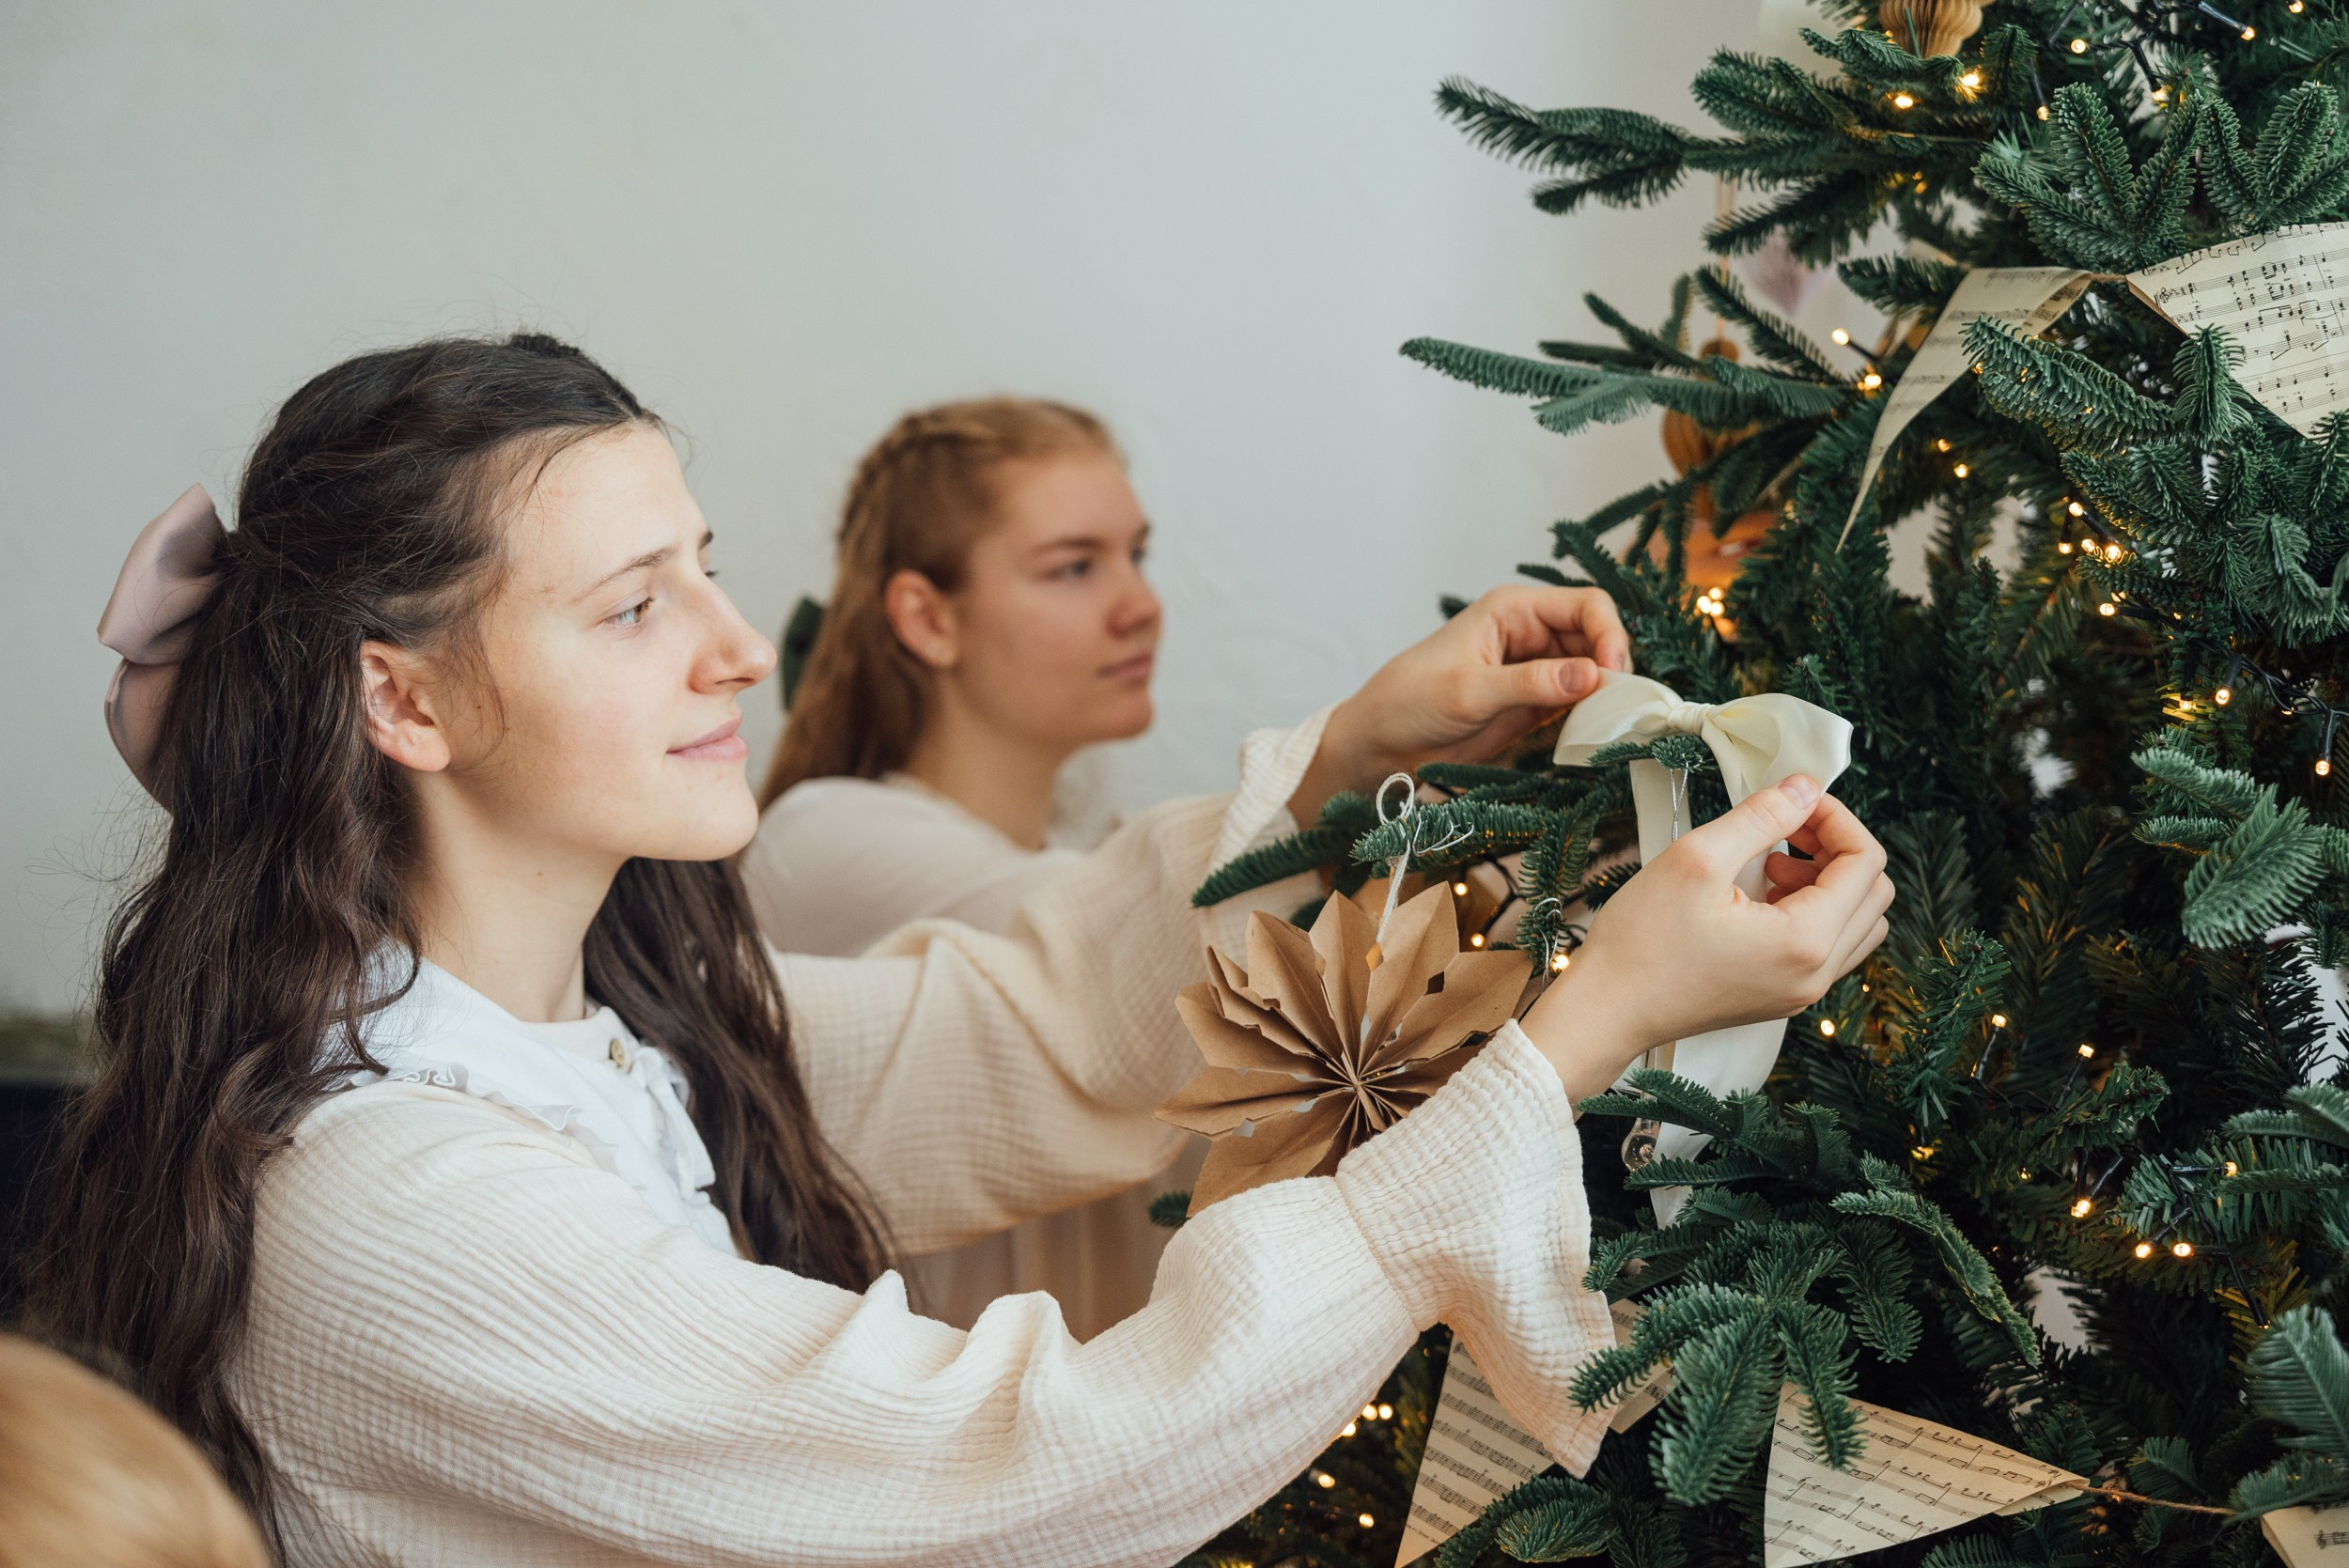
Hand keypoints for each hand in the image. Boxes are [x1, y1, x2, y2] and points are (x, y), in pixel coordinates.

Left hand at [1288, 585, 1630, 823]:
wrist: (1378, 745)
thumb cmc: (1408, 702)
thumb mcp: (1468, 692)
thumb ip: (1530, 684)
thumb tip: (1593, 676)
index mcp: (1513, 610)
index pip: (1586, 606)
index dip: (1609, 635)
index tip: (1613, 675)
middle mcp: (1530, 634)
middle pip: (1597, 639)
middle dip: (1614, 669)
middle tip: (1622, 709)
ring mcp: (1535, 671)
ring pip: (1593, 674)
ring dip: (1607, 696)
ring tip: (1611, 725)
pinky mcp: (1534, 706)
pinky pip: (1578, 705)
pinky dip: (1591, 717)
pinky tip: (1593, 735)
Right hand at [1519, 775, 1893, 1101]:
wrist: (1607, 1009)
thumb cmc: (1643, 941)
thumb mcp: (1699, 857)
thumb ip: (1762, 816)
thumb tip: (1804, 787)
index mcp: (1807, 941)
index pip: (1865, 863)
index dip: (1836, 818)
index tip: (1792, 802)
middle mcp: (1817, 973)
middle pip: (1873, 894)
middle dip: (1837, 848)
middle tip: (1785, 828)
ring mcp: (1802, 991)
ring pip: (1858, 923)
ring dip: (1829, 882)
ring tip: (1771, 863)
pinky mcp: (1781, 996)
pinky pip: (1828, 947)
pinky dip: (1812, 911)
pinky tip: (1760, 895)